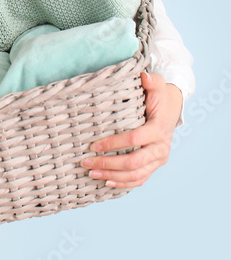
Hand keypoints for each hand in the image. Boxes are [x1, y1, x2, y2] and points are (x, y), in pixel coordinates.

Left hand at [80, 72, 182, 188]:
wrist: (171, 110)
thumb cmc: (159, 97)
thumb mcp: (158, 86)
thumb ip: (152, 81)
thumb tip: (144, 75)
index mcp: (159, 129)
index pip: (134, 139)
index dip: (113, 144)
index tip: (93, 145)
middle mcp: (161, 148)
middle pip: (133, 163)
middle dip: (109, 164)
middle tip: (87, 163)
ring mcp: (159, 160)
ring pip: (136, 175)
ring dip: (113, 176)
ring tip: (92, 173)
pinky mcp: (154, 166)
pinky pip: (140, 180)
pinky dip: (124, 184)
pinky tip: (107, 182)